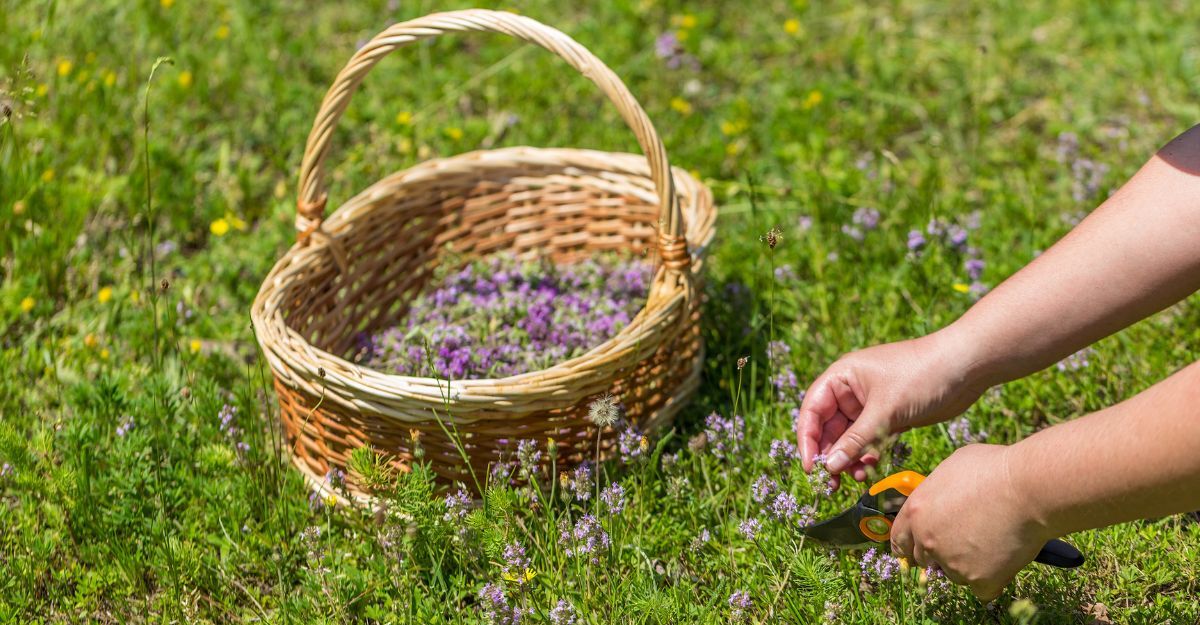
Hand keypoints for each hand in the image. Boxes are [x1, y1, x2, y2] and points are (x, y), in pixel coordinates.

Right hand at [795, 330, 985, 482]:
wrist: (967, 366)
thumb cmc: (922, 374)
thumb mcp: (885, 410)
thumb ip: (855, 440)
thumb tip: (829, 467)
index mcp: (842, 377)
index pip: (812, 410)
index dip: (807, 439)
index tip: (810, 467)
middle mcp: (852, 391)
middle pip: (828, 428)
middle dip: (830, 455)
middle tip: (830, 483)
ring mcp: (871, 405)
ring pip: (849, 438)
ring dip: (849, 459)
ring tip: (857, 477)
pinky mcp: (890, 417)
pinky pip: (869, 441)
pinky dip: (867, 455)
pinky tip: (870, 469)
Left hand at [889, 444, 1049, 600]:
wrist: (1029, 487)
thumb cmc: (994, 469)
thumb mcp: (952, 467)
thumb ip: (937, 490)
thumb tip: (940, 497)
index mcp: (916, 511)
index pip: (899, 539)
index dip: (908, 545)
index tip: (916, 549)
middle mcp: (928, 539)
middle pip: (925, 560)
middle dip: (940, 555)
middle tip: (964, 543)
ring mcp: (952, 562)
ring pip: (955, 574)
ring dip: (968, 565)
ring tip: (993, 540)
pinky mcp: (979, 579)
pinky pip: (982, 589)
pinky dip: (993, 579)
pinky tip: (1004, 559)